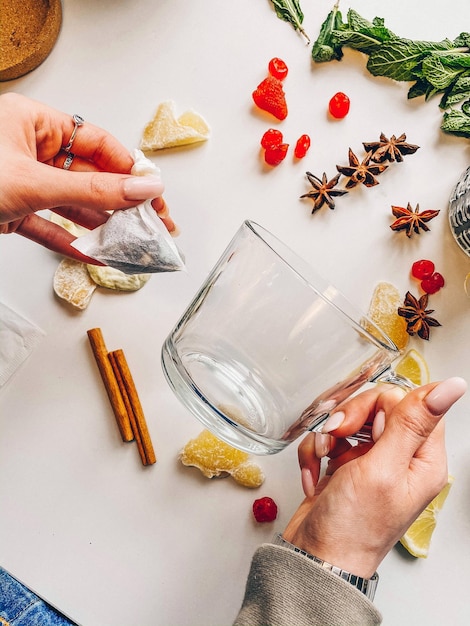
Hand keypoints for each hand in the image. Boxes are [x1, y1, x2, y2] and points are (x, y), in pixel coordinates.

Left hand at [0, 93, 175, 262]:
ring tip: (130, 243)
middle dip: (120, 202)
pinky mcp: (11, 211)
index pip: (97, 142)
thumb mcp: (34, 182)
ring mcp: (21, 181)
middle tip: (151, 223)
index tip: (153, 193)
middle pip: (89, 174)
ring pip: (72, 203)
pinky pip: (49, 226)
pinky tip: (95, 254)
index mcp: (33, 122)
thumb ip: (94, 188)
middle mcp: (28, 149)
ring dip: (100, 226)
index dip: (130, 168)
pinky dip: (70, 242)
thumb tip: (141, 188)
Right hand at [282, 378, 466, 577]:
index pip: (410, 402)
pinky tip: (314, 475)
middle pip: (376, 406)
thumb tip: (452, 387)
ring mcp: (371, 460)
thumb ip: (411, 423)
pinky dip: (314, 453)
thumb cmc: (355, 526)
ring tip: (323, 459)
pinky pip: (327, 438)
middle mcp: (400, 456)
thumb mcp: (384, 469)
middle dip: (348, 418)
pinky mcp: (345, 465)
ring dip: (327, 437)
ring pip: (348, 420)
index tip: (361, 423)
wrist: (317, 559)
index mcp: (423, 458)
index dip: (380, 404)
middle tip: (336, 437)